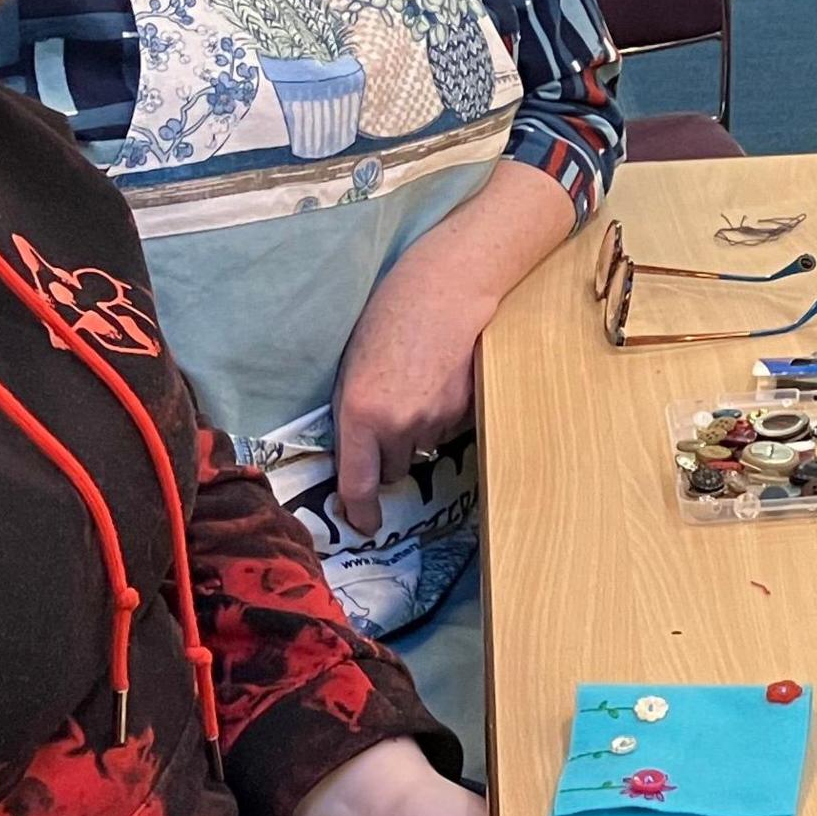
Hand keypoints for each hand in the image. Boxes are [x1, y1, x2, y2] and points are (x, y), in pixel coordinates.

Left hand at [334, 273, 486, 530]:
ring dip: (415, 434)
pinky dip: (441, 418)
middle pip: (392, 470)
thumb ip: (353, 415)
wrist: (445, 290)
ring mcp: (435, 421)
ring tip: (415, 388)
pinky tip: (438, 384)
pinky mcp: (463, 413)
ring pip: (421, 451)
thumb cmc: (388, 319)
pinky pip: (446, 433)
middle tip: (388, 419)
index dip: (360, 512)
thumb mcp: (352, 368)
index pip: (358, 483)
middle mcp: (398, 426)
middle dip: (388, 456)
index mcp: (359, 414)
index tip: (362, 525)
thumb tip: (359, 453)